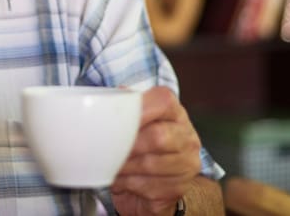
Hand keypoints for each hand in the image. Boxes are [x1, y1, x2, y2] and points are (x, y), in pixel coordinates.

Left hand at [110, 86, 201, 215]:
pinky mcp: (178, 188)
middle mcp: (186, 137)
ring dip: (124, 166)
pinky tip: (120, 179)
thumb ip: (124, 108)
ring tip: (110, 164)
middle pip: (158, 136)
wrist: (158, 181)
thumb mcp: (136, 122)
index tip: (117, 118)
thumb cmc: (143, 145)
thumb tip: (103, 101)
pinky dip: (127, 183)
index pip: (163, 102)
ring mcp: (186, 164)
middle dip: (127, 144)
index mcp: (175, 113)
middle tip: (107, 148)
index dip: (139, 109)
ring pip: (151, 164)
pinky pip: (149, 186)